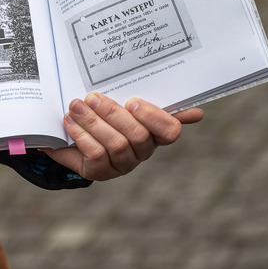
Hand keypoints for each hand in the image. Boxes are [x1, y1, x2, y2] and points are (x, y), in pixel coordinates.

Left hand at [43, 92, 202, 180]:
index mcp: (154, 133)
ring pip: (115, 144)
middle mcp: (141, 152)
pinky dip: (81, 134)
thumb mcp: (125, 106)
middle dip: (113, 114)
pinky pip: (95, 154)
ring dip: (93, 122)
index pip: (169, 131)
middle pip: (137, 135)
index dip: (154, 117)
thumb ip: (156, 104)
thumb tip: (198, 113)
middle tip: (92, 97)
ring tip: (76, 105)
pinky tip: (70, 121)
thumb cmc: (105, 116)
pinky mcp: (100, 172)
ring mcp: (121, 164)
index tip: (134, 101)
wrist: (72, 136)